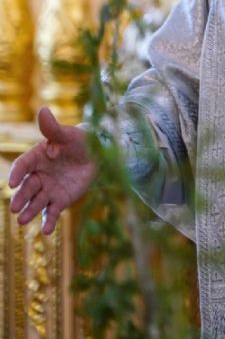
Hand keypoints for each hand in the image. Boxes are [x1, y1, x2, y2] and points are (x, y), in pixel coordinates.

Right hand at [9, 107, 95, 234]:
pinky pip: (52, 212)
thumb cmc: (79, 140)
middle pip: (27, 188)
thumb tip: (42, 109)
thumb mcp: (67, 133)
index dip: (16, 173)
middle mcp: (39, 175)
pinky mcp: (60, 200)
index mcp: (37, 157)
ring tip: (23, 221)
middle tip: (15, 208)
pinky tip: (46, 231)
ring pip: (37, 202)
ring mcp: (49, 189)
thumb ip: (52, 127)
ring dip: (30, 212)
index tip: (11, 183)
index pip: (23, 166)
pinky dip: (48, 222)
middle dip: (20, 198)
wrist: (98, 154)